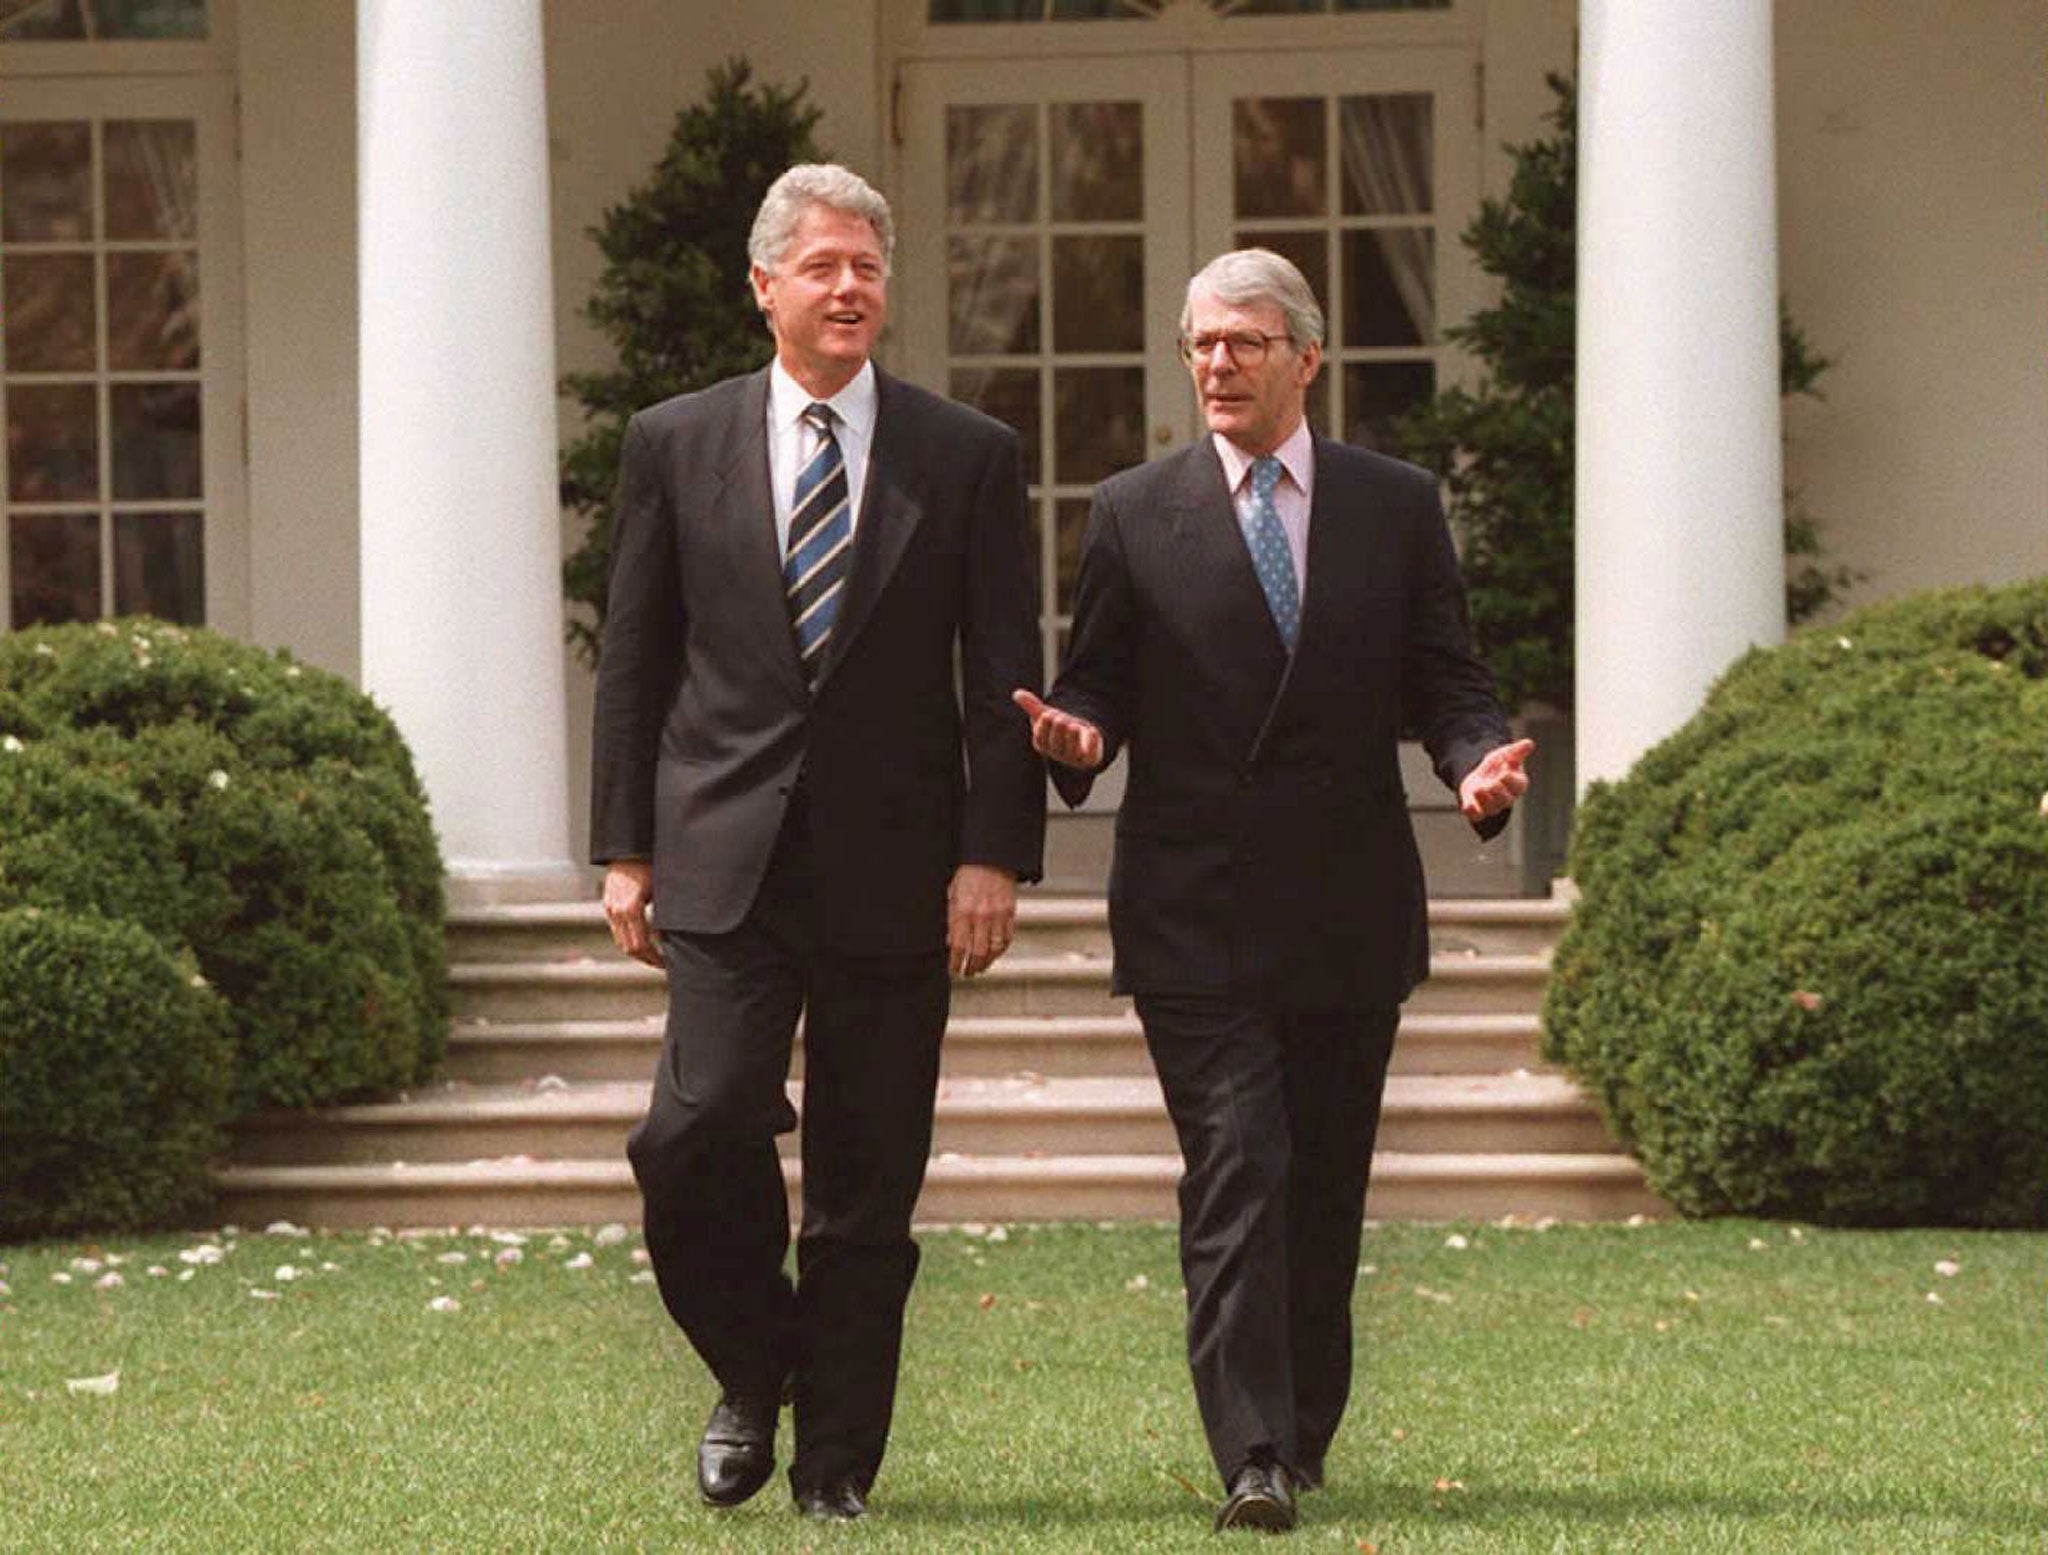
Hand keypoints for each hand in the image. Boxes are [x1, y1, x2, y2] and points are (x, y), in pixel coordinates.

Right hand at [601, 861, 663, 967]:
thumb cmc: (649, 864)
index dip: (653, 958)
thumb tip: (668, 938)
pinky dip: (629, 937)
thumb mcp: (661, 890)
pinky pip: (617, 929)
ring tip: (653, 954)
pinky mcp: (608, 904)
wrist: (628, 848)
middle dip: (645, 958)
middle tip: (661, 964)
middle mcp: (616, 910)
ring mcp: (610, 908)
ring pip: (621, 940)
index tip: (666, 964)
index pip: (641, 944)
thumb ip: (664, 915)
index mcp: (631, 908)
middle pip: (628, 947)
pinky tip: (644, 938)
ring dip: (636, 950)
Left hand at [947, 863, 1016, 978]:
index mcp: (963, 911)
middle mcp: (981, 916)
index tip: (954, 969)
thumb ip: (951, 919)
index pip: (959, 946)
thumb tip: (950, 941)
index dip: (956, 962)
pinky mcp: (1010, 913)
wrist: (991, 859)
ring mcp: (997, 916)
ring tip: (981, 967)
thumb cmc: (970, 873)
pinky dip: (1001, 950)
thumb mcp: (952, 895)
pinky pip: (1007, 938)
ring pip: (994, 949)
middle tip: (968, 972)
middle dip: (972, 967)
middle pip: (978, 952)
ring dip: (987, 962)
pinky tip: (995, 953)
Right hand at [1012, 689, 1104, 770]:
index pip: (1041, 739)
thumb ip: (1032, 706)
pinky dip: (1092, 743)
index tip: (1046, 714)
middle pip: (1055, 745)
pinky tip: (1093, 731)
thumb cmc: (1059, 727)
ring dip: (1072, 737)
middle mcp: (1058, 753)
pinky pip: (1091, 756)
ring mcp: (1074, 758)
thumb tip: (1017, 693)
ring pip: (1072, 751)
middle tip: (1061, 717)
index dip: (1044, 727)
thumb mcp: (1046, 715)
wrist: (1081, 739)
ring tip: (1073, 725)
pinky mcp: (1090, 758)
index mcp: (1044, 745)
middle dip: (1058, 731)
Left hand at [1459, 738, 1534, 822]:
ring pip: (1491, 809)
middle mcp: (1506, 797)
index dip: (1511, 782)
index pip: (1518, 786)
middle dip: (1498, 792)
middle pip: (1506, 800)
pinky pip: (1476, 816)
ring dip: (1485, 800)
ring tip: (1478, 789)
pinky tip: (1467, 807)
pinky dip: (1472, 812)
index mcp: (1516, 784)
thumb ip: (1517, 751)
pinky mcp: (1477, 808)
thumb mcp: (1507, 754)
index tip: (1505, 773)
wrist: (1482, 772)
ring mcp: (1491, 804)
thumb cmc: (1500, 764)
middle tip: (1491, 783)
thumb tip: (1529, 743)